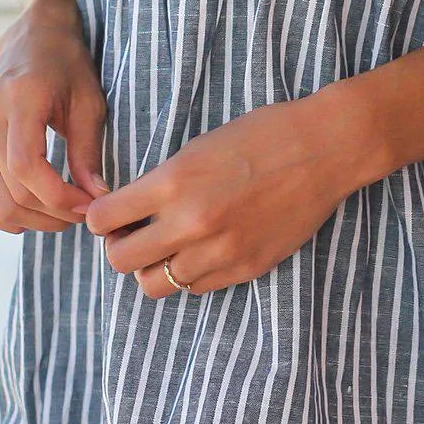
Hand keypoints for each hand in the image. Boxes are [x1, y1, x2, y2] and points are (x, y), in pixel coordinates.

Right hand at [0, 0, 108, 235]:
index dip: (58, 196)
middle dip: (53, 214)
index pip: (26, 165)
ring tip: (63, 215)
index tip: (89, 204)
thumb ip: (88, 151)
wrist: (33, 37)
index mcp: (19, 97)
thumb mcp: (89, 100)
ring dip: (32, 222)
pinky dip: (5, 216)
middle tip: (85, 212)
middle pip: (12, 190)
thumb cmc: (67, 64)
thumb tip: (96, 198)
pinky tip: (34, 212)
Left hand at [83, 94, 360, 296]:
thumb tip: (129, 210)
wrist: (323, 149)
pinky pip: (196, 288)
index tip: (108, 215)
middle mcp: (191, 222)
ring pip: (155, 284)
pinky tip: (201, 250)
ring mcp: (220, 251)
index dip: (100, 218)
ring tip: (167, 247)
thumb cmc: (261, 135)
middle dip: (119, 247)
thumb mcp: (197, 147)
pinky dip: (189, 273)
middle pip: (121, 261)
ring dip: (153, 267)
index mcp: (173, 182)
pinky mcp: (245, 268)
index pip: (103, 219)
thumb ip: (161, 182)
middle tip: (132, 234)